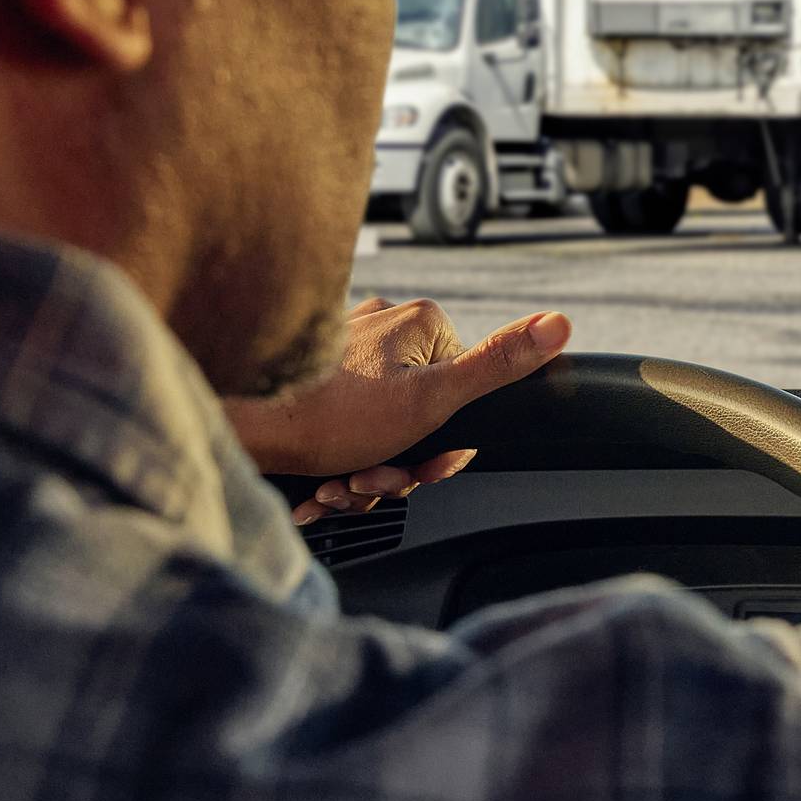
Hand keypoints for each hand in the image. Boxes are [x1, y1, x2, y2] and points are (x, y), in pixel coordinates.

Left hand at [225, 298, 570, 522]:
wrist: (240, 428)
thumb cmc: (329, 414)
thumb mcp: (432, 398)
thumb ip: (497, 363)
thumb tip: (560, 325)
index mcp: (420, 322)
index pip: (463, 389)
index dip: (446, 439)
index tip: (423, 462)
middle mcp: (382, 324)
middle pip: (420, 413)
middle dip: (400, 461)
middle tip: (371, 475)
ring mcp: (343, 347)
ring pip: (381, 425)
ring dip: (366, 467)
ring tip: (339, 479)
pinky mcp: (312, 374)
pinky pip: (344, 424)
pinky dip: (336, 457)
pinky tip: (321, 473)